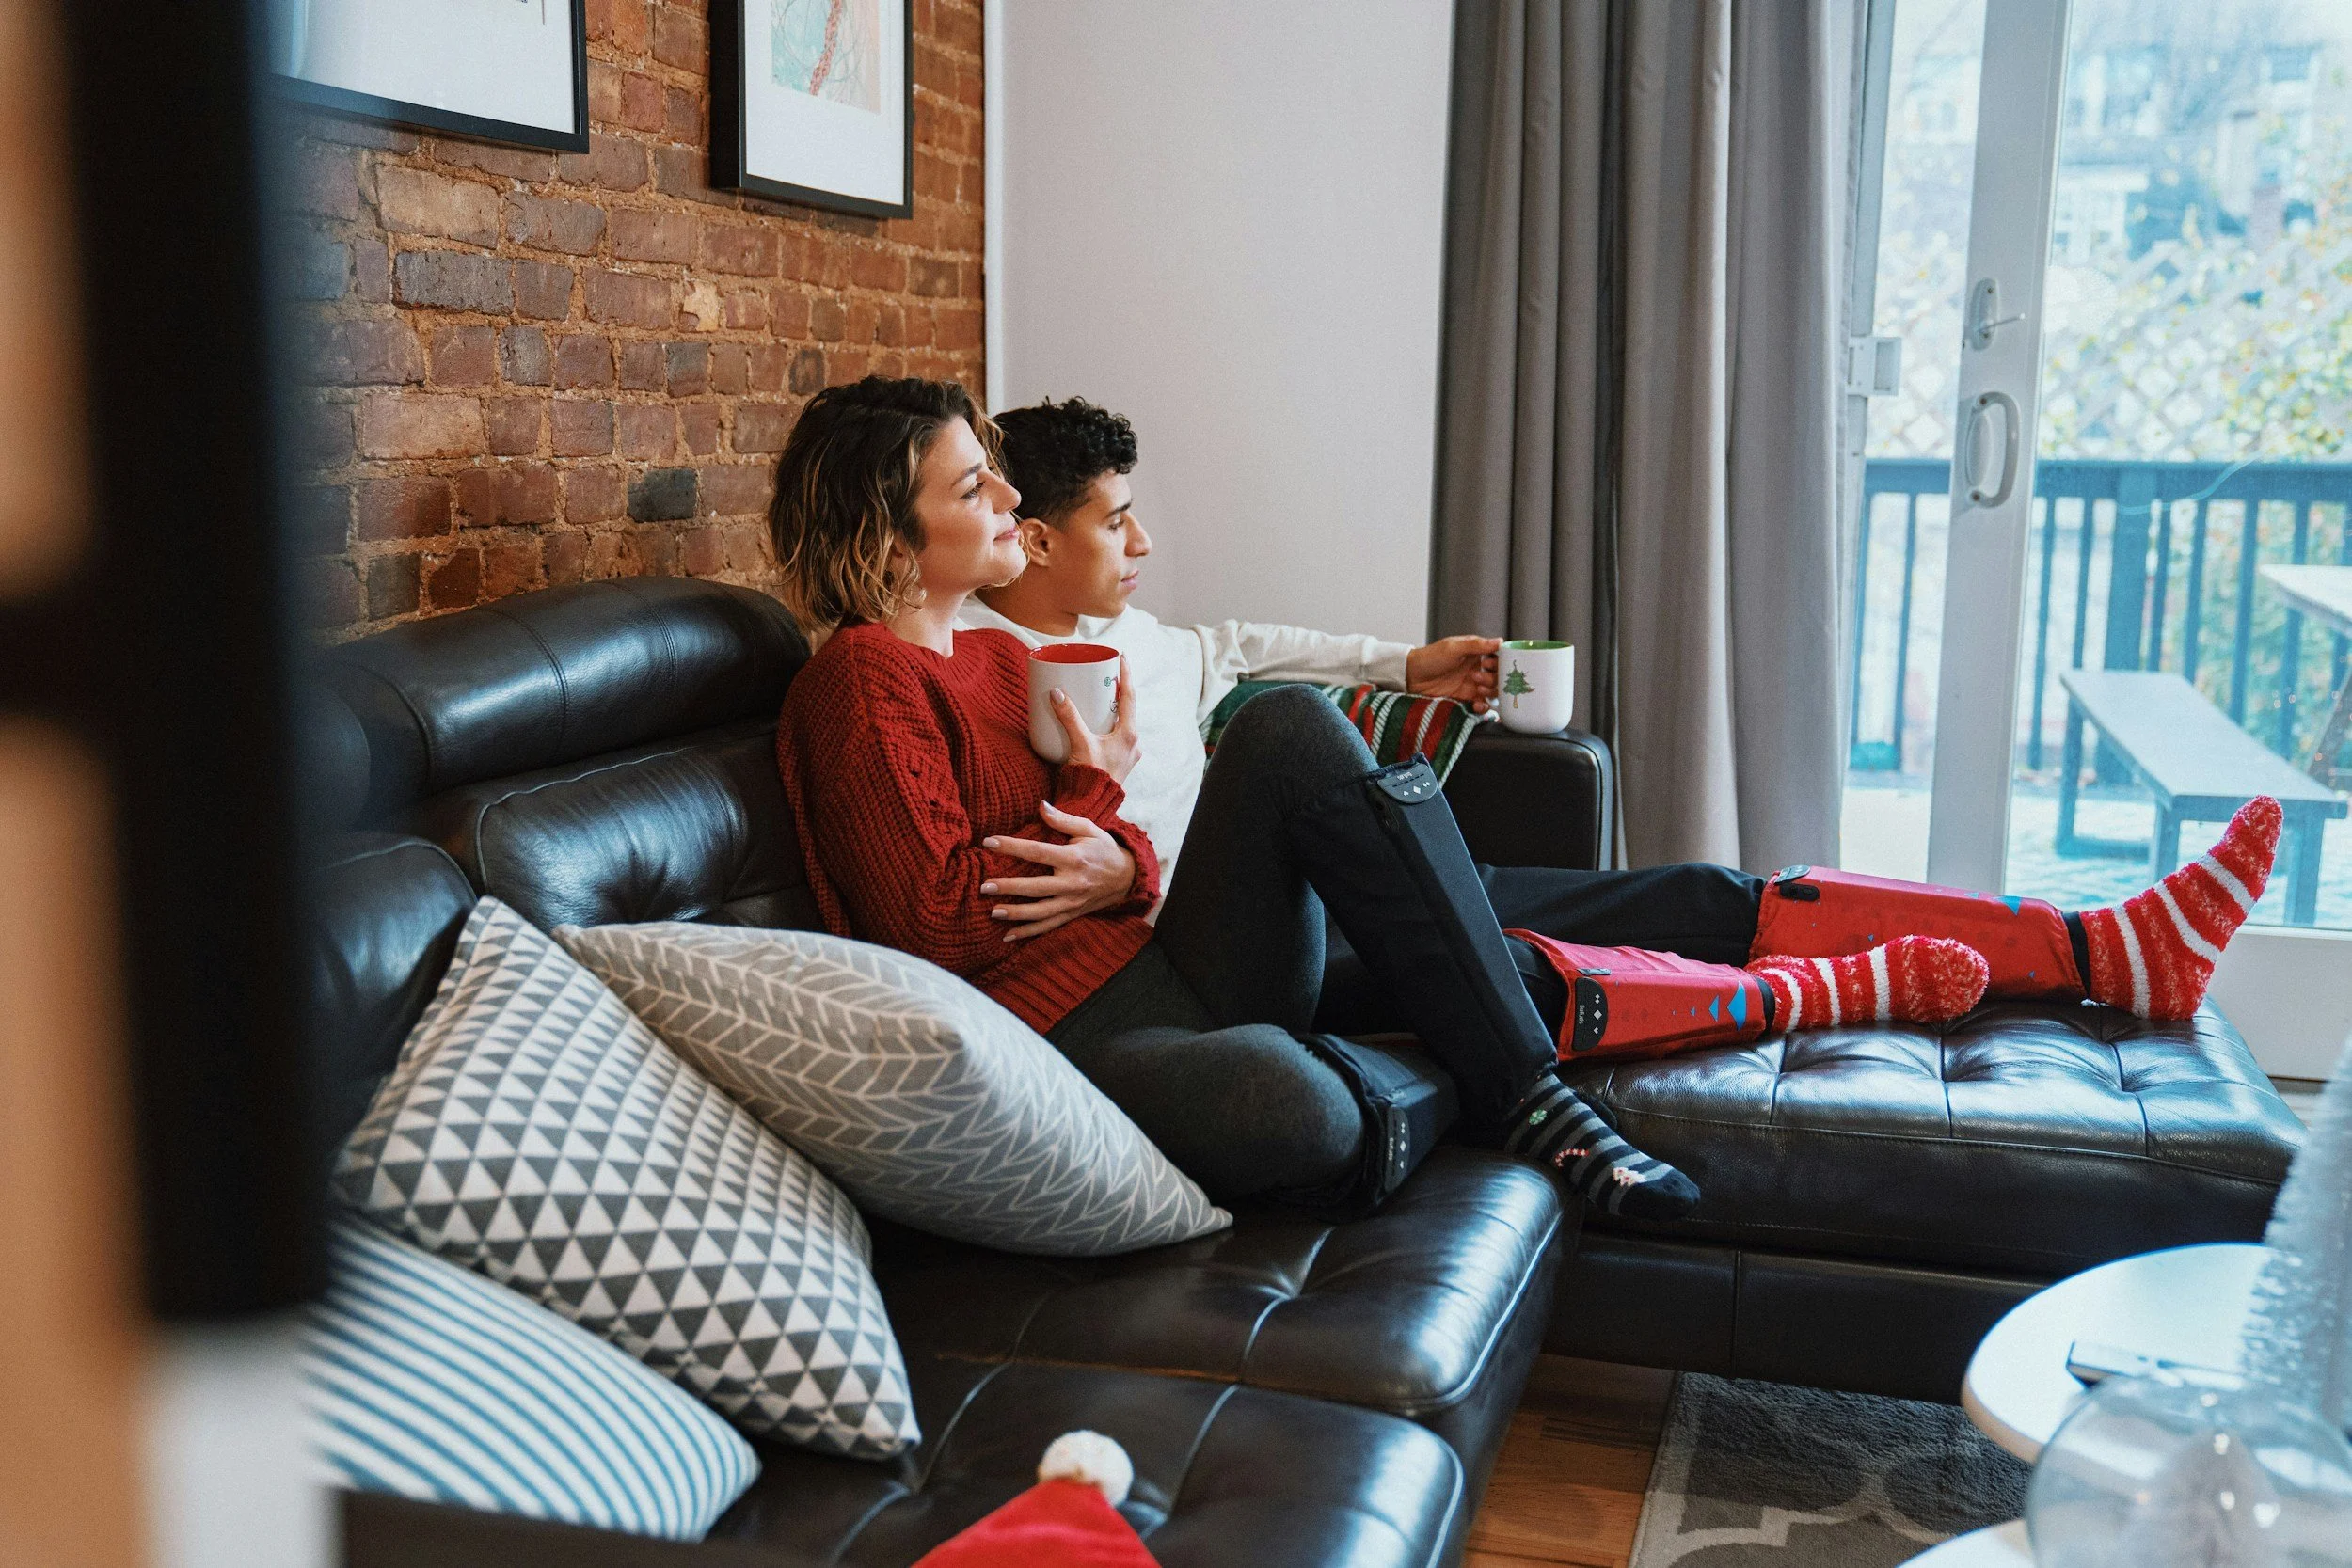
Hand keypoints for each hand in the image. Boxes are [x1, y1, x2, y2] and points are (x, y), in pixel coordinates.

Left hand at [980, 802, 1138, 940]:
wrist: (1128, 878)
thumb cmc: (1104, 849)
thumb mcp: (1089, 829)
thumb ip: (1063, 820)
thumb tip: (1041, 805)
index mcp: (1073, 858)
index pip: (1037, 851)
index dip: (1011, 846)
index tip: (988, 842)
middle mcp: (1072, 883)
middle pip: (1035, 887)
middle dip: (1009, 887)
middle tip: (984, 886)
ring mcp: (1072, 902)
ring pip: (1040, 912)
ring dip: (1016, 914)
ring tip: (993, 912)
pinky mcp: (1072, 914)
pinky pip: (1048, 926)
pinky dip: (1028, 933)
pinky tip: (1007, 936)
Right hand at [1054, 658, 1141, 781]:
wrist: (1091, 806)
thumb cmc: (1090, 777)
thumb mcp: (1079, 743)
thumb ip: (1069, 717)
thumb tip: (1056, 692)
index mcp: (1129, 734)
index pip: (1130, 696)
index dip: (1126, 675)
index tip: (1122, 658)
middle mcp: (1133, 743)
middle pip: (1127, 709)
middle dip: (1117, 692)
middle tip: (1105, 677)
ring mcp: (1128, 755)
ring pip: (1122, 724)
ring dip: (1112, 710)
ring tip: (1100, 698)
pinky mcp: (1119, 763)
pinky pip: (1116, 737)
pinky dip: (1108, 726)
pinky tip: (1096, 725)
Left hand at [1406, 635, 1501, 711]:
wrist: (1412, 677)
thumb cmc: (1430, 658)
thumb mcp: (1453, 648)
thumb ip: (1476, 645)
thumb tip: (1500, 641)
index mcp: (1476, 653)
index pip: (1498, 658)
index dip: (1498, 662)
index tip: (1487, 663)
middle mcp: (1477, 669)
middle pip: (1498, 676)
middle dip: (1493, 678)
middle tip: (1477, 677)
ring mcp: (1472, 685)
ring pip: (1493, 691)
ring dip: (1490, 692)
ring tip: (1478, 690)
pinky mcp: (1466, 698)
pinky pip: (1482, 704)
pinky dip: (1483, 706)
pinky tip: (1477, 705)